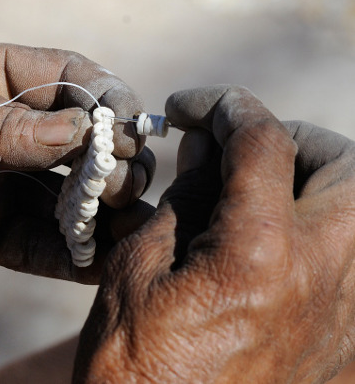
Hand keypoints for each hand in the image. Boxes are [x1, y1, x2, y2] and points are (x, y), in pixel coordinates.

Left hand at [0, 34, 153, 283]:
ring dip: (102, 212)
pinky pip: (35, 247)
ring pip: (65, 199)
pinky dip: (70, 257)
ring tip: (132, 223)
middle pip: (79, 143)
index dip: (107, 99)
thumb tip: (81, 134)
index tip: (131, 125)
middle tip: (123, 178)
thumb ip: (3, 118)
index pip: (69, 80)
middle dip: (111, 159)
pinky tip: (101, 262)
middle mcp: (3, 132)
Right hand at [74, 85, 354, 381]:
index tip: (194, 107)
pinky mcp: (344, 343)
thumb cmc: (131, 368)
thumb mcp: (136, 269)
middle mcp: (322, 277)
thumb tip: (205, 154)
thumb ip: (181, 201)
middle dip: (291, 139)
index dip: (225, 106)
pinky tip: (273, 242)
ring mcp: (344, 314)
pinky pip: (351, 261)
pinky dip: (319, 230)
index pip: (263, 141)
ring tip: (260, 190)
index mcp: (258, 254)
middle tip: (240, 148)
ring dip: (316, 182)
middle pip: (345, 164)